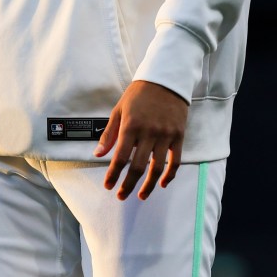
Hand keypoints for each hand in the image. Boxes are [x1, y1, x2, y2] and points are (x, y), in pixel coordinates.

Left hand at [94, 80, 188, 200]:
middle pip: (137, 167)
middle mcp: (148, 132)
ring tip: (141, 195)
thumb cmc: (139, 94)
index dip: (113, 175)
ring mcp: (165, 135)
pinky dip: (170, 175)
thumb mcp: (119, 109)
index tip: (108, 186)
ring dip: (148, 186)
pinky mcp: (178, 136)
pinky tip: (163, 183)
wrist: (165, 80)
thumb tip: (98, 154)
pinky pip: (175, 161)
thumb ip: (109, 133)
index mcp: (131, 125)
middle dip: (128, 185)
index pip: (120, 157)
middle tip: (122, 196)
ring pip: (157, 168)